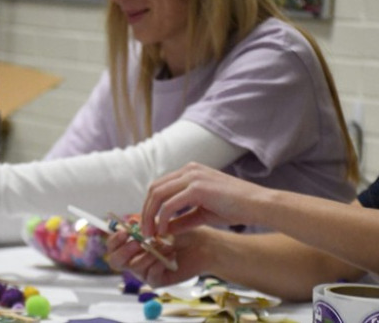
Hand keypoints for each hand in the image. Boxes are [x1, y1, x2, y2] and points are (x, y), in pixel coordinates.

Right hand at [106, 227, 211, 287]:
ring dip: (149, 253)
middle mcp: (134, 258)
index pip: (113, 245)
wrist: (201, 245)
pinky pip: (150, 275)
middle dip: (124, 251)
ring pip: (135, 267)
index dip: (115, 239)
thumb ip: (145, 224)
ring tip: (165, 244)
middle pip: (115, 261)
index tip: (125, 232)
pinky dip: (160, 263)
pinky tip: (172, 255)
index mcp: (131, 244)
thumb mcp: (160, 223)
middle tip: (138, 242)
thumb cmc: (179, 232)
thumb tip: (131, 222)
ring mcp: (144, 271)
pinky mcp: (156, 280)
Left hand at [141, 162, 266, 236]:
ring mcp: (192, 176)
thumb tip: (163, 229)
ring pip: (158, 195)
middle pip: (154, 188)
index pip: (160, 185)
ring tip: (150, 235)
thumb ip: (182, 218)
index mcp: (190, 171)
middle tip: (144, 232)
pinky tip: (163, 232)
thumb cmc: (236, 208)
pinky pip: (170, 204)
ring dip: (150, 216)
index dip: (150, 205)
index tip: (148, 224)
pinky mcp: (197, 188)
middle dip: (146, 211)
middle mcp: (189, 170)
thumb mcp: (203, 213)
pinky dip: (162, 219)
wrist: (259, 205)